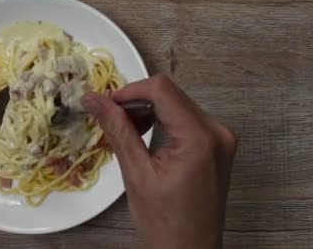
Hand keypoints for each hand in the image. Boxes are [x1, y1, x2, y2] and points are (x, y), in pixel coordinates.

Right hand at [82, 75, 235, 248]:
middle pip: (170, 94)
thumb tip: (93, 99)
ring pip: (177, 104)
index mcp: (200, 137)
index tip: (105, 105)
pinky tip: (143, 134)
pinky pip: (185, 119)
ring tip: (124, 129)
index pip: (162, 89)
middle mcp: (217, 131)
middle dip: (136, 101)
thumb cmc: (163, 222)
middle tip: (109, 118)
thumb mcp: (135, 173)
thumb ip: (117, 130)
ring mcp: (220, 138)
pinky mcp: (216, 146)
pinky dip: (161, 120)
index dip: (129, 91)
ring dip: (147, 110)